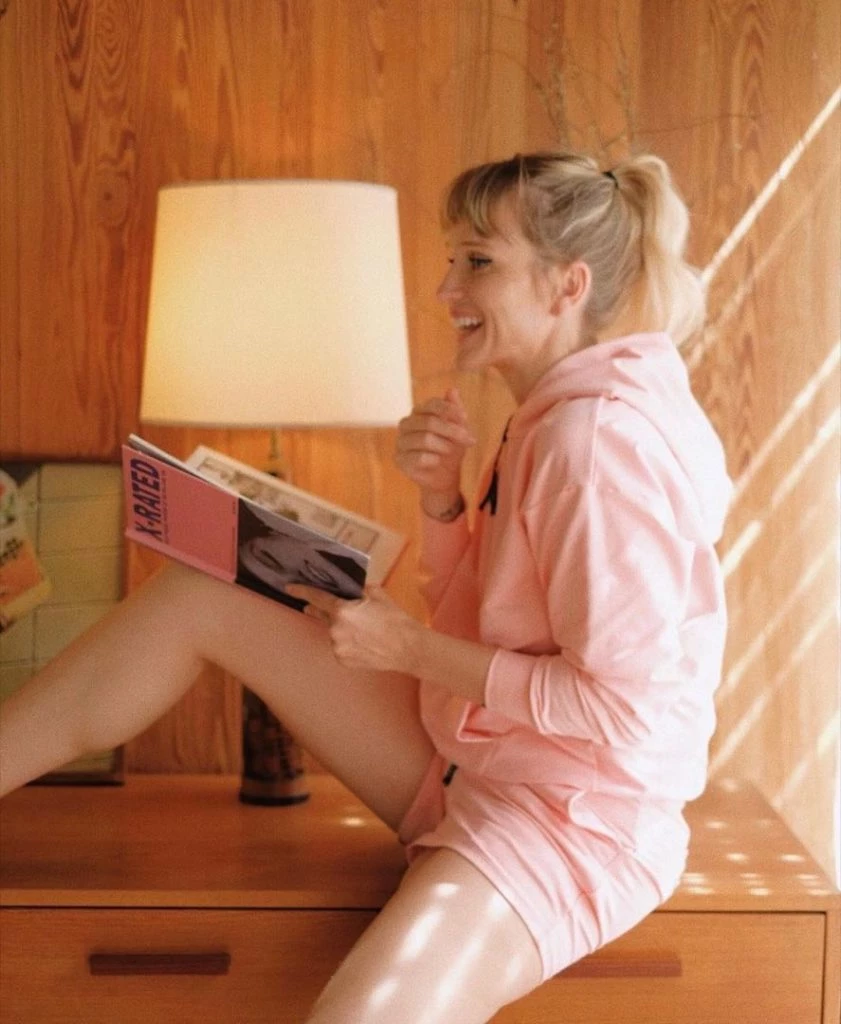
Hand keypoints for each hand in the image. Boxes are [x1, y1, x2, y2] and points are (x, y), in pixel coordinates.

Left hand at [284, 584, 423, 675]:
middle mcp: (335, 630)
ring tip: (361, 629)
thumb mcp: (377, 594)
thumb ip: (358, 590)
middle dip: (319, 611)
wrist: (408, 648)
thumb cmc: (394, 619)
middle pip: (322, 616)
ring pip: (333, 633)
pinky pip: (339, 647)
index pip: (316, 598)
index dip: (301, 591)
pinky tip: (362, 642)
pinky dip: (346, 642)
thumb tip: (350, 590)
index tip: (289, 588)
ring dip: (339, 628)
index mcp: (342, 611)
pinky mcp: (343, 661)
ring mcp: (337, 648)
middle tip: (316, 607)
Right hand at [395, 387, 475, 503]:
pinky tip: (437, 461)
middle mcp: (406, 424)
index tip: (465, 416)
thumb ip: (455, 410)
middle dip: (453, 431)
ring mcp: (400, 441)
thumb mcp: (459, 429)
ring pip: (425, 439)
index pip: (432, 404)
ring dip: (445, 446)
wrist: (444, 476)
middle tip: (470, 440)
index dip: (449, 409)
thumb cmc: (451, 448)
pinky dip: (434, 460)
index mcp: (419, 412)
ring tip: (451, 451)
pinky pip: (419, 457)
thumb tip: (453, 390)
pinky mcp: (399, 459)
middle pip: (429, 422)